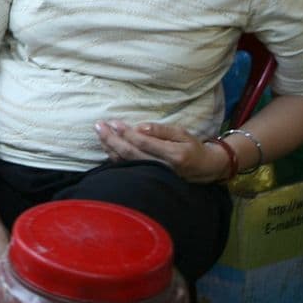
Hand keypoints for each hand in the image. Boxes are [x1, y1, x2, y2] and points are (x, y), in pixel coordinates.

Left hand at [95, 120, 229, 184]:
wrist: (203, 169)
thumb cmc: (192, 147)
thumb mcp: (182, 134)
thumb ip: (161, 131)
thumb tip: (140, 127)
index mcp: (173, 156)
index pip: (144, 144)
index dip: (127, 133)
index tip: (114, 122)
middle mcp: (162, 168)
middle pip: (131, 154)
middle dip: (112, 139)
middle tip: (99, 125)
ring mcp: (154, 176)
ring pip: (126, 162)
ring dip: (110, 147)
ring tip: (99, 133)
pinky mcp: (148, 179)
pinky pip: (127, 168)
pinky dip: (114, 157)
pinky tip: (106, 146)